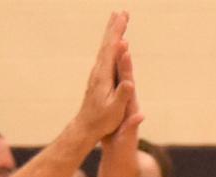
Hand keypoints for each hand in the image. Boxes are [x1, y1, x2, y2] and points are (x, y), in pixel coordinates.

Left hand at [76, 12, 136, 141]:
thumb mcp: (115, 111)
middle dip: (115, 27)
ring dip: (112, 33)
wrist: (85, 127)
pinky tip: (113, 43)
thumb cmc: (102, 121)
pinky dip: (110, 45)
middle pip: (107, 44)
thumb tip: (130, 82)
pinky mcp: (98, 78)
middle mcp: (98, 71)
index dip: (117, 32)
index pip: (111, 49)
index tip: (123, 18)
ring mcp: (97, 74)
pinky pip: (105, 56)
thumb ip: (122, 95)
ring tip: (118, 20)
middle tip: (121, 11)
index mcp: (103, 76)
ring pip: (105, 48)